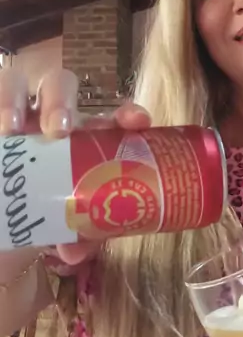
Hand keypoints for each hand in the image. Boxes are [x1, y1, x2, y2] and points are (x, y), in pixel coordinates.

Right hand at [0, 67, 150, 266]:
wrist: (12, 217)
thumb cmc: (50, 211)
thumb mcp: (69, 224)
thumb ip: (78, 235)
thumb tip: (73, 252)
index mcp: (86, 137)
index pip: (111, 116)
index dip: (127, 113)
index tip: (137, 122)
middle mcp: (51, 117)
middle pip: (62, 85)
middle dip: (61, 100)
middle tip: (57, 129)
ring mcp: (16, 114)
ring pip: (14, 83)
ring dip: (12, 100)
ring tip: (11, 128)